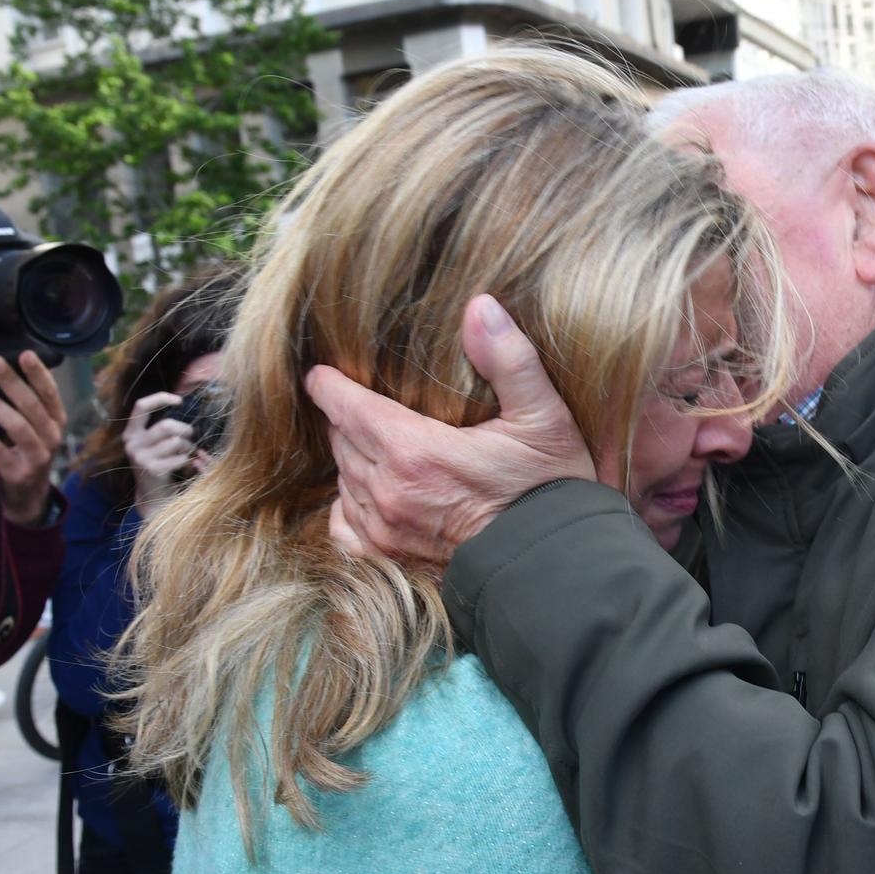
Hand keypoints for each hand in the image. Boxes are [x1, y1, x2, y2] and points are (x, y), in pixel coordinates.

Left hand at [0, 351, 65, 527]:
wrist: (30, 494)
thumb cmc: (29, 450)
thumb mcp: (38, 426)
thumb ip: (30, 402)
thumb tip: (9, 365)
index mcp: (57, 421)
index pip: (50, 393)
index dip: (38, 373)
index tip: (24, 353)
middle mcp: (52, 437)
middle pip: (32, 406)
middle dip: (12, 382)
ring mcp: (36, 456)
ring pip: (17, 426)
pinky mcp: (17, 471)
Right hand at [123, 390, 196, 518]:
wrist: (153, 496)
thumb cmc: (158, 464)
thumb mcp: (152, 443)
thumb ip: (158, 426)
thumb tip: (178, 401)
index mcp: (131, 433)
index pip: (141, 406)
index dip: (160, 398)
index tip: (179, 401)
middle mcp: (132, 444)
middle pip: (167, 425)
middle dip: (185, 430)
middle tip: (190, 438)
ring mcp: (140, 457)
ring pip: (176, 441)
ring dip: (189, 447)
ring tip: (188, 454)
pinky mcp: (153, 469)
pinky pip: (180, 457)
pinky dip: (188, 460)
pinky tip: (186, 466)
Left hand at [304, 294, 593, 567]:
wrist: (554, 568)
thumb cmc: (551, 490)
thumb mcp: (543, 418)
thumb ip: (509, 358)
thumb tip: (481, 305)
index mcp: (414, 451)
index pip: (347, 406)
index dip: (329, 385)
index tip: (320, 373)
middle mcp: (388, 491)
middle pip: (342, 439)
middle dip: (346, 418)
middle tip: (359, 402)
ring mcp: (385, 530)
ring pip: (342, 478)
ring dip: (351, 458)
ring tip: (369, 442)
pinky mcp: (390, 558)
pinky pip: (344, 524)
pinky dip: (349, 504)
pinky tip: (367, 493)